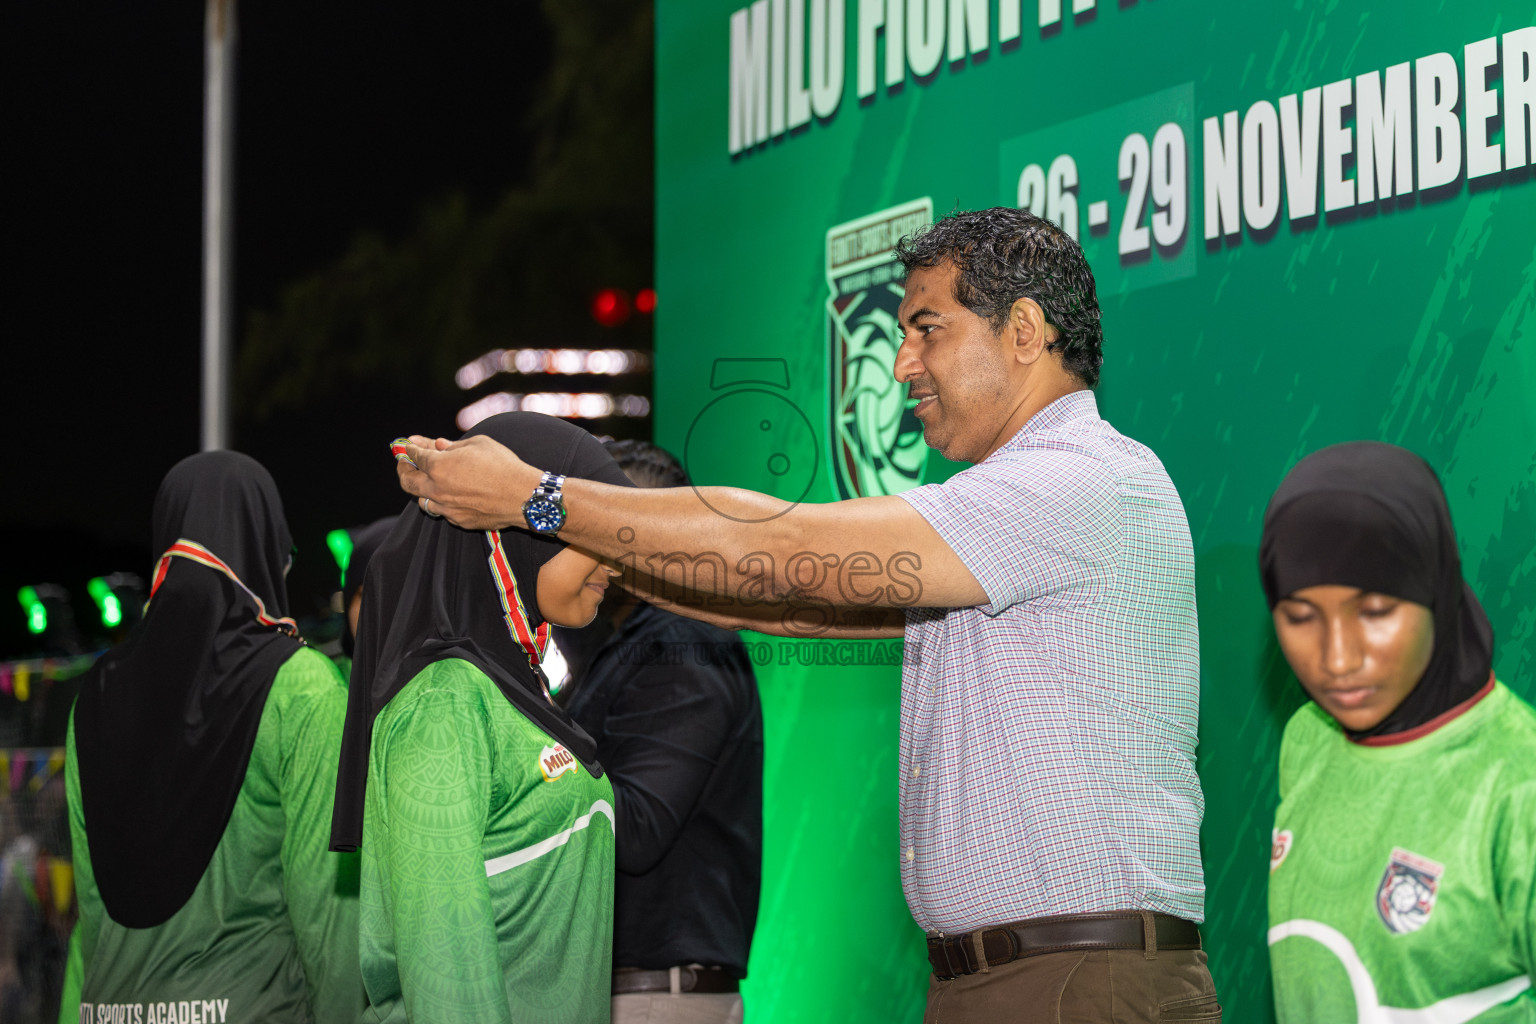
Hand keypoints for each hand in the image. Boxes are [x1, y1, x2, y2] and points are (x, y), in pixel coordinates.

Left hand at [394, 434, 530, 529]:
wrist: (523, 496)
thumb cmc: (503, 465)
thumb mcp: (478, 444)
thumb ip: (453, 446)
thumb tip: (438, 445)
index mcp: (438, 466)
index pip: (414, 456)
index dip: (409, 449)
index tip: (407, 445)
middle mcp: (437, 489)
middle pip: (407, 481)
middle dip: (403, 470)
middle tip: (405, 463)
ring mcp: (447, 508)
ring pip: (422, 500)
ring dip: (422, 489)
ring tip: (428, 481)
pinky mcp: (459, 520)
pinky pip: (442, 511)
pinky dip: (442, 501)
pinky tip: (451, 494)